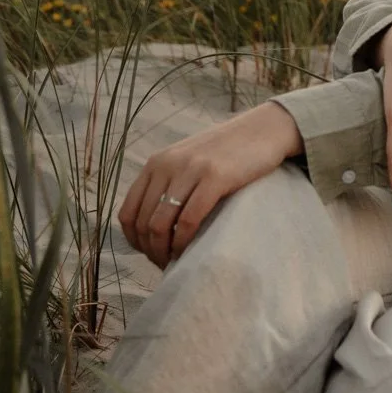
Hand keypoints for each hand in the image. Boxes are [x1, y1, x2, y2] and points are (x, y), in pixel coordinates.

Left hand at [118, 100, 302, 269]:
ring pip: (160, 225)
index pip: (127, 213)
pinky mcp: (215, 177)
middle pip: (143, 223)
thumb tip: (153, 228)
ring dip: (164, 251)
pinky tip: (191, 250)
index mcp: (156, 163)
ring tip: (177, 261)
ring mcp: (191, 170)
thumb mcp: (188, 161)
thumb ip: (168, 184)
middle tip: (166, 263)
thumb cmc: (228, 152)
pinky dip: (185, 242)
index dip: (135, 241)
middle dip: (150, 251)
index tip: (150, 253)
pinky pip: (189, 220)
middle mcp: (167, 165)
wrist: (264, 128)